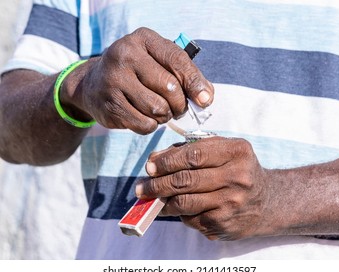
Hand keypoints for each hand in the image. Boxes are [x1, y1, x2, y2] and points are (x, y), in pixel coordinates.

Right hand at [73, 27, 213, 133]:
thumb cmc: (137, 72)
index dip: (195, 82)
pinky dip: (151, 126)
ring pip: (157, 108)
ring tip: (160, 111)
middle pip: (169, 88)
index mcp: (143, 39)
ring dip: (165, 116)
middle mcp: (125, 55)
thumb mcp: (158, 62)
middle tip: (177, 107)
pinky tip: (146, 117)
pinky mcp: (109, 105)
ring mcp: (113, 80)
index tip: (205, 100)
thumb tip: (206, 99)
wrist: (94, 84)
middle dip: (180, 104)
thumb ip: (184, 76)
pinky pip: (144, 124)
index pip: (176, 60)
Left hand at [136, 137, 274, 240]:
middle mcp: (237, 177)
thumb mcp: (222, 151)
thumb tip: (154, 160)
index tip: (150, 166)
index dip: (167, 161)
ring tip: (150, 198)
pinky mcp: (225, 224)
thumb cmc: (237, 170)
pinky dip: (179, 213)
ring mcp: (232, 203)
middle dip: (157, 184)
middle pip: (186, 180)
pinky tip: (177, 208)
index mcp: (236, 152)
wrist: (267, 202)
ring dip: (162, 202)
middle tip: (141, 187)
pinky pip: (192, 218)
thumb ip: (190, 150)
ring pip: (185, 202)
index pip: (193, 155)